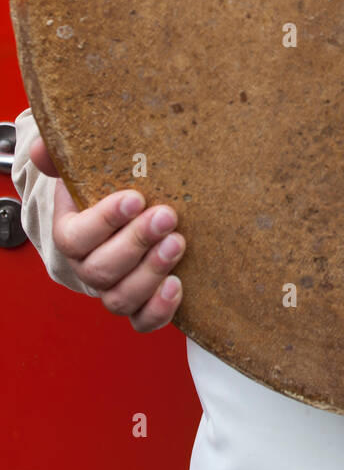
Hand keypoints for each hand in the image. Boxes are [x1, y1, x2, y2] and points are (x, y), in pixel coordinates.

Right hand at [29, 134, 184, 332]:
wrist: (129, 212)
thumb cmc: (106, 189)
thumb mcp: (85, 166)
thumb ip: (61, 155)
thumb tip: (42, 148)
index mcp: (71, 233)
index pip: (76, 237)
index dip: (105, 220)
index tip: (136, 197)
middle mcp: (88, 266)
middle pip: (101, 269)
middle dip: (136, 242)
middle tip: (166, 217)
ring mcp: (113, 288)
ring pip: (120, 298)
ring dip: (151, 272)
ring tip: (176, 243)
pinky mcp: (140, 303)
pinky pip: (142, 321)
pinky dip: (158, 310)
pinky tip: (176, 286)